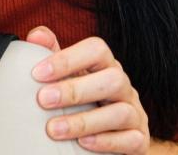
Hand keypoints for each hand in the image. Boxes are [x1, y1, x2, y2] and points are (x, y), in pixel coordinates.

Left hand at [27, 26, 148, 154]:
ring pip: (121, 112)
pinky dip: (106, 142)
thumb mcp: (66, 75)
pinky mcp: (140, 139)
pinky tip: (83, 143)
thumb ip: (51, 54)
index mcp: (105, 65)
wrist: (107, 136)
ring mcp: (135, 113)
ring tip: (53, 129)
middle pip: (112, 79)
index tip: (37, 73)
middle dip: (75, 90)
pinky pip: (132, 140)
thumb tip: (36, 35)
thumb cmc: (81, 99)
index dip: (67, 59)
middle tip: (43, 100)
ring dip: (84, 121)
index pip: (96, 50)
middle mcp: (123, 86)